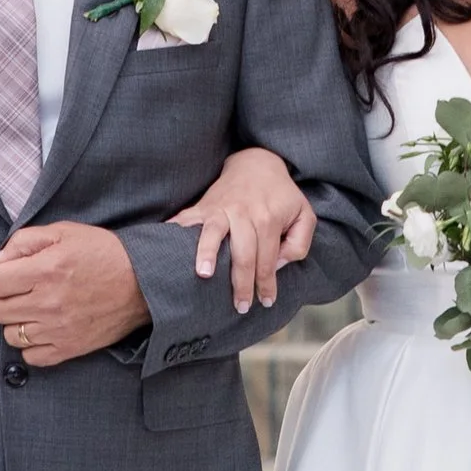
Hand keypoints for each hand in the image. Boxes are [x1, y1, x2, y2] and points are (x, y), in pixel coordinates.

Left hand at [0, 222, 149, 368]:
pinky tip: (45, 328)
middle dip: (7, 298)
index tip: (16, 274)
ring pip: (11, 335)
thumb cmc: (103, 253)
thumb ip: (24, 241)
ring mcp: (59, 329)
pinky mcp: (70, 348)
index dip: (2, 276)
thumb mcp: (65, 232)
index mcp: (46, 269)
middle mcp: (49, 302)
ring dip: (19, 322)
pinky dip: (33, 345)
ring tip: (36, 309)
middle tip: (26, 291)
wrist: (143, 281)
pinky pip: (31, 357)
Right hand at [168, 147, 315, 311]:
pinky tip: (166, 245)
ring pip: (212, 233)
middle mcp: (243, 214)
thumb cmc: (282, 195)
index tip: (265, 302)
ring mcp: (221, 209)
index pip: (267, 260)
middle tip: (240, 306)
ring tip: (202, 275)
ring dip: (206, 254)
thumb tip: (278, 265)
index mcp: (268, 219)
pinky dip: (175, 232)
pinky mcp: (205, 206)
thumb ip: (299, 243)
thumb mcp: (304, 215)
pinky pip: (187, 219)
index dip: (266, 284)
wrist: (257, 163)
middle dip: (241, 283)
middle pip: (242, 254)